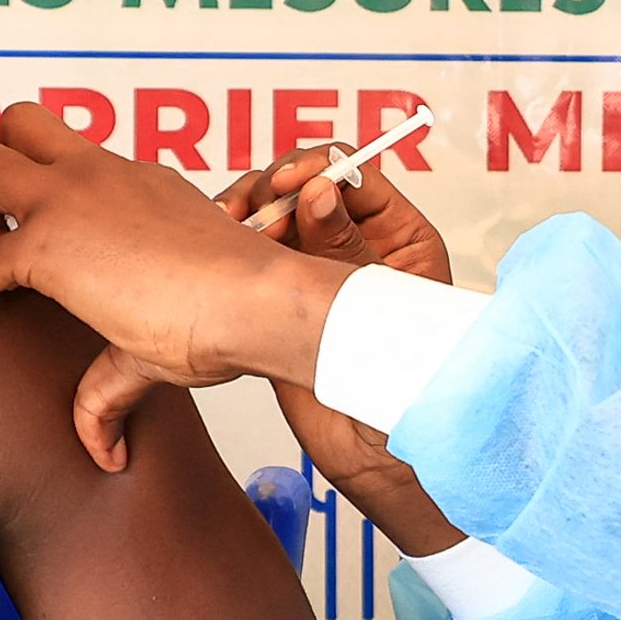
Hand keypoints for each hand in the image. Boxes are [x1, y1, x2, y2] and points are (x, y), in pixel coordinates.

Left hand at [0, 106, 342, 470]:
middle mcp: (99, 175)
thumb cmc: (234, 315)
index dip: (37, 203)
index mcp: (133, 183)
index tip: (34, 262)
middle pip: (14, 123)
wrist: (256, 303)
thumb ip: (114, 385)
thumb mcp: (161, 338)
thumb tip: (106, 448)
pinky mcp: (49, 242)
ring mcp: (72, 197)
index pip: (66, 159)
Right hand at [242, 154, 467, 552]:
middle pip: (308, 183)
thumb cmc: (401, 387)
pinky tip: (219, 240)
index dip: (317, 168)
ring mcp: (317, 264)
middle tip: (251, 209)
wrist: (372, 451)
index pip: (354, 176)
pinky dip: (231, 236)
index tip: (287, 183)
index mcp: (399, 236)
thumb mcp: (376, 307)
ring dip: (247, 208)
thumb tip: (320, 193)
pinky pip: (253, 247)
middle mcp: (358, 241)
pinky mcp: (282, 291)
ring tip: (230, 223)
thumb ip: (345, 248)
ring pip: (275, 212)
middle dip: (273, 186)